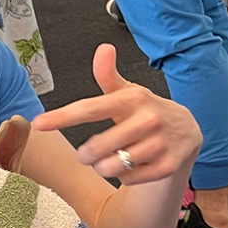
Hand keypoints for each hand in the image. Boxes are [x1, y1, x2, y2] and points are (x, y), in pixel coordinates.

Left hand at [29, 43, 201, 182]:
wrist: (188, 132)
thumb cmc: (147, 112)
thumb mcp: (128, 93)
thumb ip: (108, 76)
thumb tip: (104, 49)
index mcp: (133, 98)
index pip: (90, 108)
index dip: (62, 117)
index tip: (39, 123)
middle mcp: (148, 119)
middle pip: (96, 146)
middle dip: (86, 154)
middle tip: (90, 152)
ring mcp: (160, 144)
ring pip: (111, 166)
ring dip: (104, 166)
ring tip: (112, 159)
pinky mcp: (167, 166)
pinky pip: (129, 179)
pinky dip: (125, 176)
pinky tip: (133, 166)